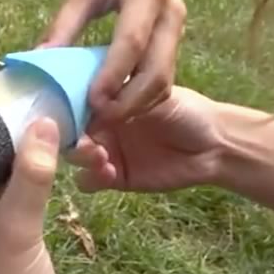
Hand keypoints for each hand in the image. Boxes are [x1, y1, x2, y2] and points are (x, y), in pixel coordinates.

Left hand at [41, 0, 186, 123]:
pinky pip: (164, 80)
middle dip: (127, 103)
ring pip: (164, 81)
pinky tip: (117, 110)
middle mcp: (170, 14)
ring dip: (135, 107)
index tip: (92, 102)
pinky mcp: (176, 43)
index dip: (113, 76)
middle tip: (96, 123)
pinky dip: (142, 101)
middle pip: (156, 71)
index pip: (132, 43)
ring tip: (103, 122)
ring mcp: (177, 30)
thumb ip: (62, 26)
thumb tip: (39, 62)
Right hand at [68, 86, 224, 192]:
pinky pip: (88, 182)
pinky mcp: (113, 177)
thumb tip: (93, 97)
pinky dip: (92, 179)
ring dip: (81, 157)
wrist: (212, 145)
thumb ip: (122, 94)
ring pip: (75, 157)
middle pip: (68, 131)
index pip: (72, 101)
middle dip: (70, 136)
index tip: (61, 110)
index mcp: (104, 99)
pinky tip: (109, 174)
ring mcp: (104, 151)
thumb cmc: (186, 110)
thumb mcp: (154, 92)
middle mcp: (99, 124)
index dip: (64, 106)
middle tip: (85, 140)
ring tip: (101, 157)